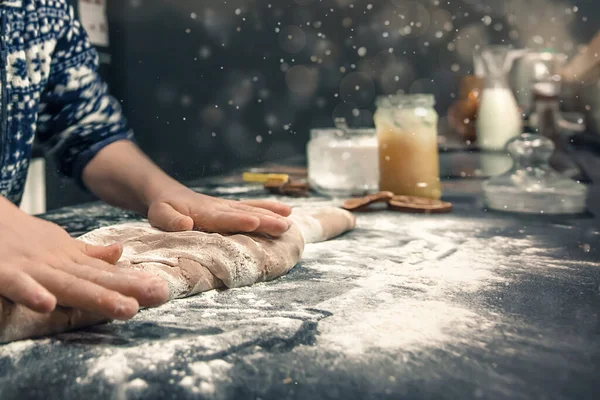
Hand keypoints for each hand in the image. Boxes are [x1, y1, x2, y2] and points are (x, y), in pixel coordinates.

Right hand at [0, 203, 168, 318]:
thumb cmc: (22, 236)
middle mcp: (55, 264)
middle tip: (158, 295)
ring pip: (67, 284)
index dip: (133, 282)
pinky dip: (30, 293)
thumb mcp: (59, 244)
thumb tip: (120, 253)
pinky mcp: (2, 272)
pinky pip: (16, 285)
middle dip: (127, 289)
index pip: (105, 274)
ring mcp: (31, 268)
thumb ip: (87, 254)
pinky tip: (47, 305)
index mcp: (69, 260)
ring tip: (126, 308)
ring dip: (97, 296)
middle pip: (95, 280)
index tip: (160, 290)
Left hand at [147, 187, 292, 235]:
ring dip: (272, 214)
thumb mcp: (160, 214)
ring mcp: (228, 206)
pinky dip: (269, 209)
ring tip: (290, 220)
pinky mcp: (232, 208)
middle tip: (285, 225)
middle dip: (265, 219)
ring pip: (253, 209)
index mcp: (204, 212)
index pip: (225, 217)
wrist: (168, 194)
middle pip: (246, 213)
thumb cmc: (163, 208)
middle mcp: (220, 207)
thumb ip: (171, 220)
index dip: (240, 220)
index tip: (256, 222)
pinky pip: (253, 207)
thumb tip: (187, 223)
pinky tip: (286, 212)